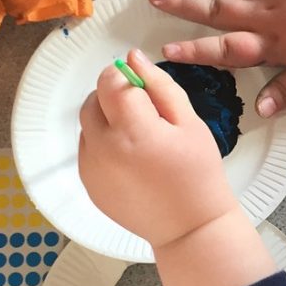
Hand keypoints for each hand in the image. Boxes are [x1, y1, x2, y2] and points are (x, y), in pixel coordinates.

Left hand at [78, 50, 237, 249]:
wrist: (190, 228)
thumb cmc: (198, 175)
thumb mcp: (189, 123)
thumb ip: (160, 86)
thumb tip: (133, 58)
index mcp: (133, 130)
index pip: (109, 81)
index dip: (125, 77)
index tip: (142, 89)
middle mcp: (104, 148)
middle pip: (92, 101)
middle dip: (113, 98)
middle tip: (143, 114)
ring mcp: (92, 168)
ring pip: (87, 125)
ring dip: (106, 121)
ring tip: (138, 139)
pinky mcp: (88, 184)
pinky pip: (88, 150)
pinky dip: (103, 145)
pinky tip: (131, 160)